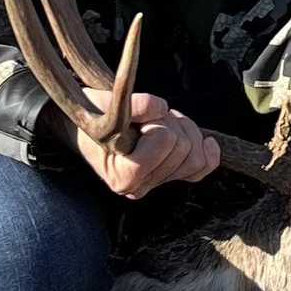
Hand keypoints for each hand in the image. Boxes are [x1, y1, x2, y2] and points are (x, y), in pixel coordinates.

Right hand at [73, 92, 221, 198]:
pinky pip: (203, 167)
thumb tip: (161, 107)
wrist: (83, 123)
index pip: (164, 139)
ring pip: (197, 155)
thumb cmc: (91, 113)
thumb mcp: (103, 104)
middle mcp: (139, 187)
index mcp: (122, 175)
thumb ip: (131, 105)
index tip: (135, 117)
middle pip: (183, 147)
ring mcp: (155, 183)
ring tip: (156, 123)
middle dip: (169, 123)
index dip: (155, 120)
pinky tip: (206, 141)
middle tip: (145, 118)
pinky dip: (207, 151)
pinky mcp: (167, 176)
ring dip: (182, 130)